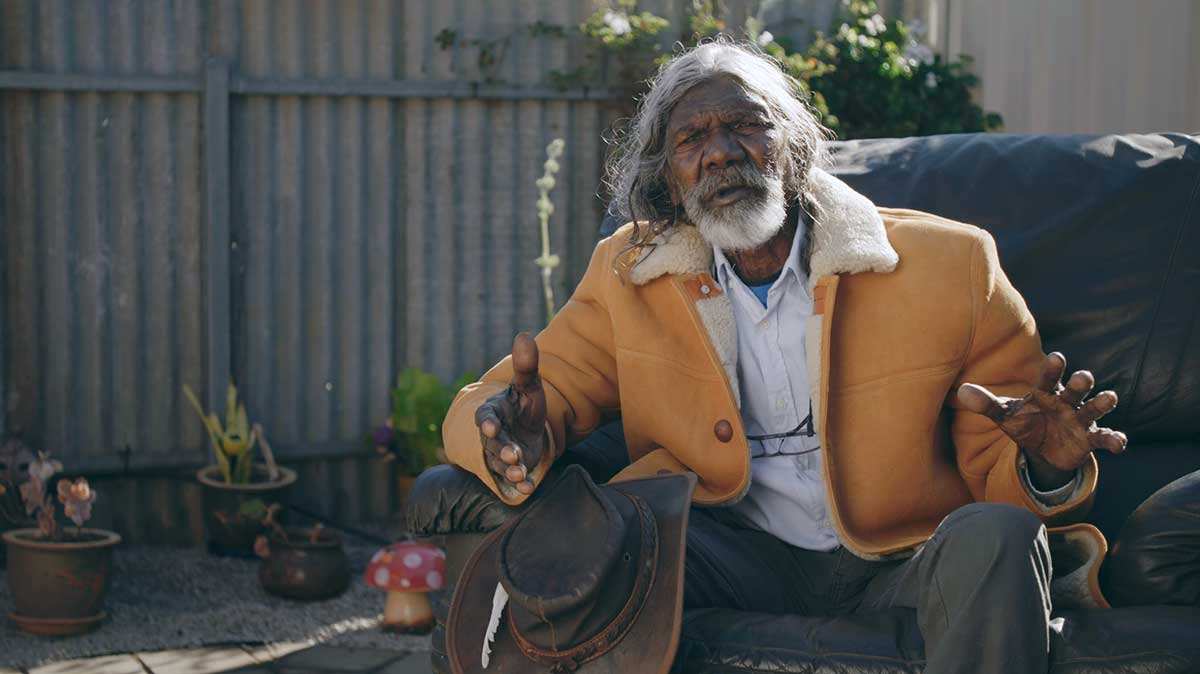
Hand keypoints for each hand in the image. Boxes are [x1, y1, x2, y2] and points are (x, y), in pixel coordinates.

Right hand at [475, 333, 547, 495]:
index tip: (489, 427)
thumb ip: (526, 366)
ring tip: (519, 473)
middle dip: (500, 450)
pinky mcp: (513, 470)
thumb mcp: (529, 386)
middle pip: (491, 444)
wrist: (529, 428)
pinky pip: (512, 480)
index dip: (486, 422)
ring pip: (501, 464)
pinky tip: (529, 490)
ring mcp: (501, 455)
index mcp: (492, 412)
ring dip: (509, 470)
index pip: (485, 416)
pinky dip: (520, 486)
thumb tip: (525, 335)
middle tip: (510, 454)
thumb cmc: (525, 404)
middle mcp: (493, 436)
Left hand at [958, 352, 1127, 487]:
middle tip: (1083, 377)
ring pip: (1095, 408)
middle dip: (1081, 383)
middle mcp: (1067, 402)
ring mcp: (1081, 419)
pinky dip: (1114, 440)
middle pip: (1076, 389)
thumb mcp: (1005, 415)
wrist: (1043, 450)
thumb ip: (986, 403)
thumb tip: (962, 391)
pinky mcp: (1090, 439)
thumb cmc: (1025, 423)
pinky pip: (1105, 437)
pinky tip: (1119, 444)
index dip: (1053, 369)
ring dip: (1103, 403)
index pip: (1049, 378)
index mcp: (1046, 393)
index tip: (1056, 357)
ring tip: (1110, 398)